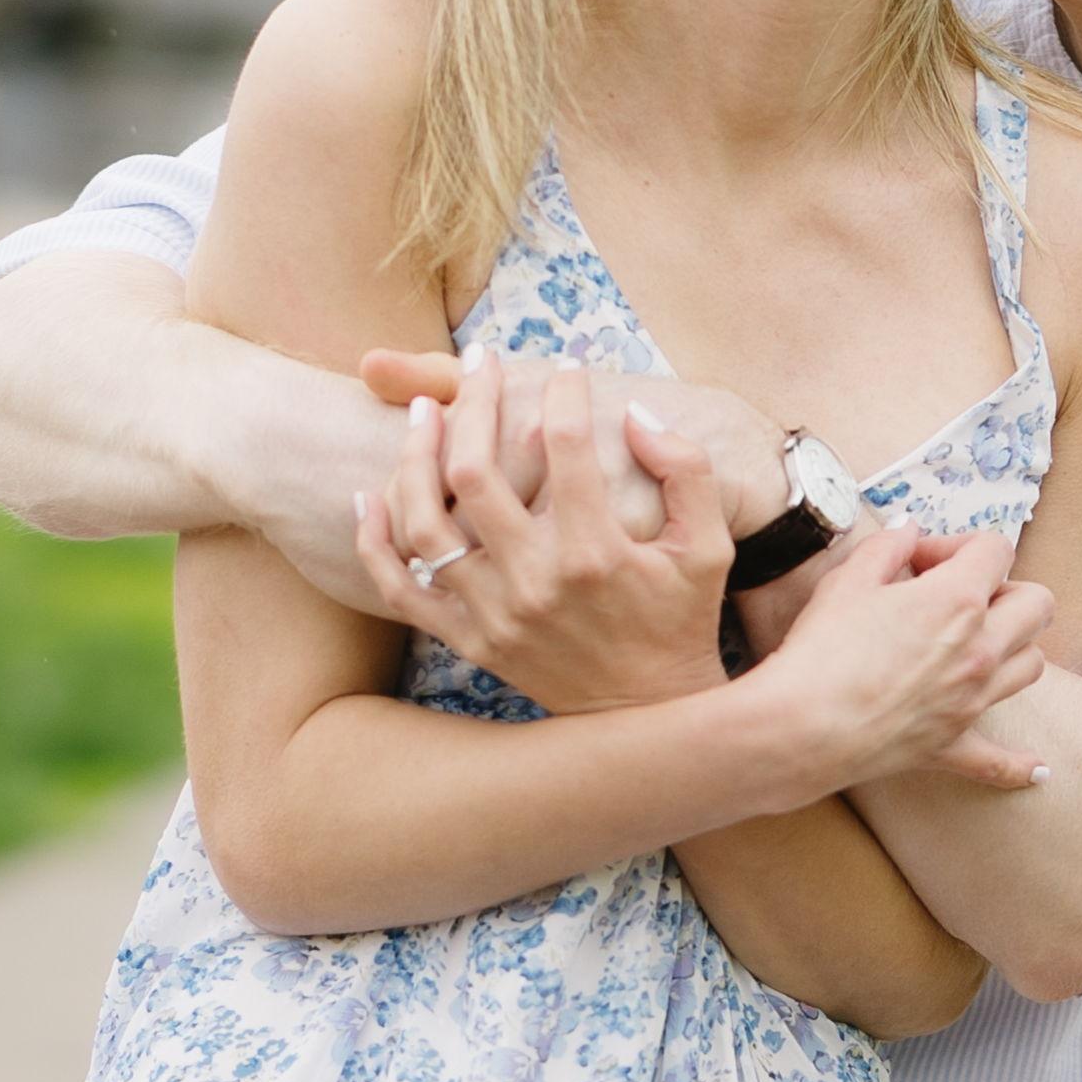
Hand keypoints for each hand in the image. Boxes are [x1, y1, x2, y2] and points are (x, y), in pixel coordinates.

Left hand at [348, 347, 734, 714]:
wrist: (650, 717)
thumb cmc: (681, 620)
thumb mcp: (712, 546)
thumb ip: (687, 471)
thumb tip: (635, 414)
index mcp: (595, 553)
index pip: (565, 444)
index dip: (565, 390)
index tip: (568, 367)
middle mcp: (534, 583)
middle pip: (474, 471)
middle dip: (474, 402)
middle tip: (483, 364)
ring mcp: (493, 615)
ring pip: (425, 523)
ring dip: (415, 456)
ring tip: (424, 410)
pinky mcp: (468, 641)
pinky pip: (400, 590)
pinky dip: (375, 543)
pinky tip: (370, 497)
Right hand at [752, 527, 1057, 794]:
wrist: (802, 727)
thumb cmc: (821, 650)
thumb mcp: (847, 579)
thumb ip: (886, 547)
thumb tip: (908, 531)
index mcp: (958, 600)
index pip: (994, 550)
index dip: (958, 544)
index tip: (920, 559)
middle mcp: (980, 649)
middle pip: (1036, 605)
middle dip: (1006, 588)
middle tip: (961, 596)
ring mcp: (971, 700)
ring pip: (1032, 665)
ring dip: (1015, 647)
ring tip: (980, 645)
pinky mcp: (952, 744)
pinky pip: (999, 760)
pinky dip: (1018, 765)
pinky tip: (1039, 771)